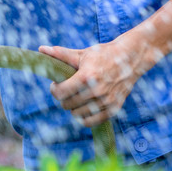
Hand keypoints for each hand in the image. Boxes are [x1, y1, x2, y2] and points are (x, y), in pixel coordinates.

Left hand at [37, 39, 151, 127]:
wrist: (131, 58)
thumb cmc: (103, 55)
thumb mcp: (82, 54)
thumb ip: (60, 54)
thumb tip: (40, 48)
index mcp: (87, 76)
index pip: (60, 93)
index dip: (54, 90)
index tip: (57, 84)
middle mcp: (97, 91)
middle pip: (67, 104)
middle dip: (63, 97)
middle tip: (67, 89)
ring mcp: (106, 101)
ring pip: (78, 115)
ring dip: (73, 107)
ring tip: (77, 96)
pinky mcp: (114, 108)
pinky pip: (92, 122)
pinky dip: (84, 117)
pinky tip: (84, 107)